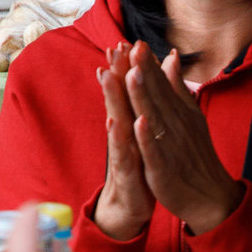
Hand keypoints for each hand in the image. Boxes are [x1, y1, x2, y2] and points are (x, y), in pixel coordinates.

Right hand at [92, 41, 157, 240]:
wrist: (128, 209)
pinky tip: (123, 123)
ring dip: (114, 100)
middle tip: (112, 49)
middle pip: (117, 103)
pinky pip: (125, 156)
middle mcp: (121, 137)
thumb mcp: (141, 137)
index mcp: (129, 126)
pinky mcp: (127, 175)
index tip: (123, 41)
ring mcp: (122, 155)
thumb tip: (138, 84)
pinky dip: (124, 139)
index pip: (126, 94)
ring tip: (111, 77)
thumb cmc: (137, 168)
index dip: (125, 69)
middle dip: (114, 76)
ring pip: (116, 125)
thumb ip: (139, 109)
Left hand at [125, 47, 245, 234]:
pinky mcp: (164, 169)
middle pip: (157, 96)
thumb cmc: (197, 156)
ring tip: (133, 73)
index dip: (149, 64)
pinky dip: (147, 137)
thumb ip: (178, 87)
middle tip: (133, 47)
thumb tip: (171, 57)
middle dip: (144, 72)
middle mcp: (176, 126)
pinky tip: (139, 122)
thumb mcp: (191, 116)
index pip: (162, 84)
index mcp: (179, 112)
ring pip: (154, 118)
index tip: (137, 42)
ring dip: (144, 96)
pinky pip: (155, 151)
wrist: (211, 197)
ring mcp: (170, 147)